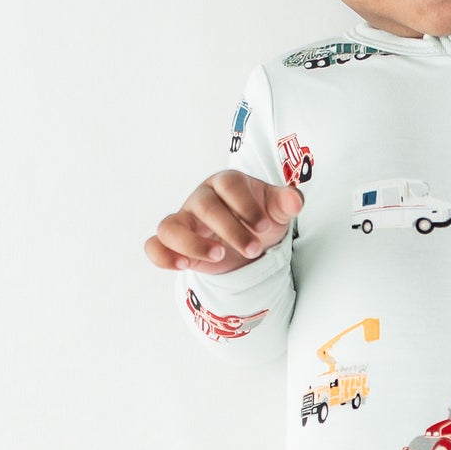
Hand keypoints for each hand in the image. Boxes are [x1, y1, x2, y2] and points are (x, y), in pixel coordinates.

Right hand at [145, 170, 302, 275]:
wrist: (249, 240)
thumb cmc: (260, 217)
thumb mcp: (277, 211)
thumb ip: (286, 203)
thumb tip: (296, 201)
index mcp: (227, 183)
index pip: (229, 185)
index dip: (245, 205)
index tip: (263, 227)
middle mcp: (201, 198)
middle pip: (204, 206)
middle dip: (230, 230)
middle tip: (254, 250)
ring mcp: (184, 220)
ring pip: (171, 225)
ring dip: (192, 243)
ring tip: (219, 257)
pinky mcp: (173, 243)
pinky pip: (155, 246)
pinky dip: (163, 256)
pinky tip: (183, 266)